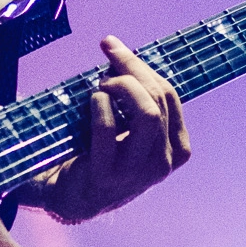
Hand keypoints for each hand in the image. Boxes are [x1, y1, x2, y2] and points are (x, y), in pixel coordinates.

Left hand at [25, 35, 190, 223]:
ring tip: (102, 83)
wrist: (70, 198)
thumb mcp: (128, 130)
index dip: (143, 66)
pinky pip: (109, 130)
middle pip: (158, 100)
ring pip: (147, 115)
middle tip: (106, 55)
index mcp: (176, 148)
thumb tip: (119, 53)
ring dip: (123, 88)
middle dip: (131, 68)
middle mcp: (163, 163)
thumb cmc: (99, 154)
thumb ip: (135, 100)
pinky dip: (100, 107)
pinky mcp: (108, 176)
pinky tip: (92, 100)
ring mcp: (137, 173)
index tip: (115, 48)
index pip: (169, 96)